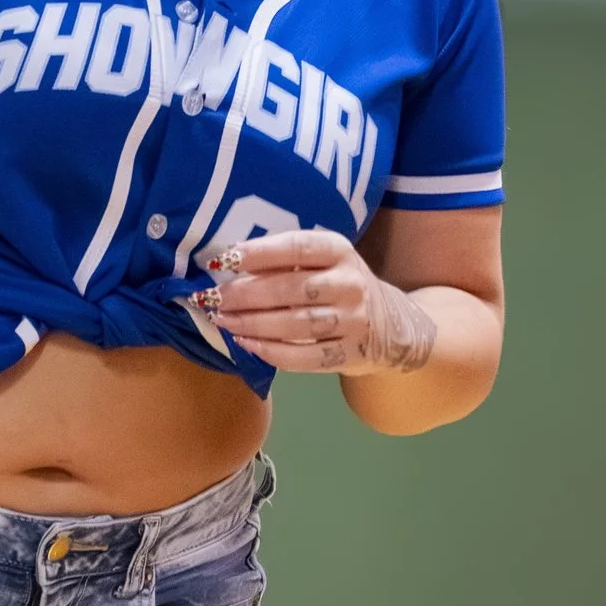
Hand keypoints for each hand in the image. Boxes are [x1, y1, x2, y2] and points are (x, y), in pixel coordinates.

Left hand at [201, 227, 436, 377]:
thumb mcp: (323, 262)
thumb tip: (229, 266)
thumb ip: (285, 262)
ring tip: (223, 321)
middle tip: (213, 298)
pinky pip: (305, 357)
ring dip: (252, 324)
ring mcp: (353, 321)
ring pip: (296, 324)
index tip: (222, 261)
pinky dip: (271, 352)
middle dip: (246, 294)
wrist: (392, 325)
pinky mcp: (350, 354)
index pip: (296, 247)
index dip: (257, 253)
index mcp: (340, 251)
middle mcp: (350, 283)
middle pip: (291, 288)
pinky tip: (246, 345)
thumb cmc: (340, 286)